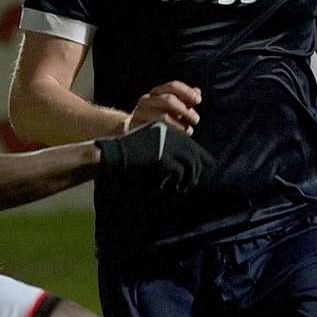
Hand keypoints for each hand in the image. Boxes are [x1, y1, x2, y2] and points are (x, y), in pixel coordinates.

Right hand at [96, 122, 213, 191]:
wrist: (114, 152)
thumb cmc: (129, 152)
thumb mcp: (149, 144)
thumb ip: (166, 149)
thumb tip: (188, 164)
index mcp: (168, 129)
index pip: (190, 144)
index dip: (200, 157)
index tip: (202, 169)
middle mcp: (170, 134)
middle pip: (194, 153)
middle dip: (198, 169)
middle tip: (194, 182)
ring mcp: (167, 145)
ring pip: (190, 164)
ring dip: (189, 178)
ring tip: (183, 188)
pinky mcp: (163, 157)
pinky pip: (179, 172)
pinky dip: (178, 182)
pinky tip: (175, 188)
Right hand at [126, 81, 200, 133]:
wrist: (131, 131)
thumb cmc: (155, 118)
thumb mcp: (171, 107)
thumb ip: (183, 99)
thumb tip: (197, 91)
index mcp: (156, 92)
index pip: (172, 86)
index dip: (187, 92)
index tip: (198, 100)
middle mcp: (147, 100)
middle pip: (168, 99)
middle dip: (184, 109)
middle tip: (195, 119)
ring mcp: (141, 113)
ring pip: (163, 115)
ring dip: (179, 123)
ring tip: (188, 130)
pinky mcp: (138, 127)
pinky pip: (156, 129)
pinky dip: (170, 132)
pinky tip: (178, 136)